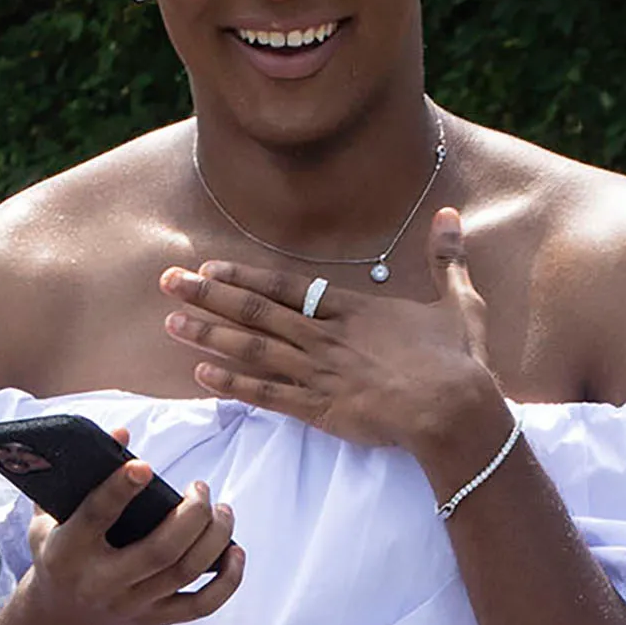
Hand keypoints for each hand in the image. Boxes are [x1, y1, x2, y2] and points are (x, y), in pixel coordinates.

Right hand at [16, 434, 242, 624]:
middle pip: (161, 549)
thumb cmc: (57, 557)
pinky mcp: (154, 620)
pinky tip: (235, 552)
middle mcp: (101, 582)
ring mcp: (131, 605)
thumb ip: (78, 477)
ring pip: (186, 571)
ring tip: (223, 511)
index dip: (121, 488)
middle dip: (192, 513)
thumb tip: (123, 433)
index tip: (145, 465)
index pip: (96, 516)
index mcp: (68, 550)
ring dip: (215, 536)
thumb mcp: (47, 519)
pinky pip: (202, 605)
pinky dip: (227, 579)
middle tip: (200, 488)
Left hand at [160, 208, 496, 449]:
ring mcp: (319, 373)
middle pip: (256, 311)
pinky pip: (267, 394)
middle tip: (167, 282)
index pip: (287, 287)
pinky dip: (233, 384)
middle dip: (208, 295)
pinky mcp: (319, 409)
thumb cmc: (458, 359)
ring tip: (171, 323)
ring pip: (252, 348)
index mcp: (354, 309)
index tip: (210, 267)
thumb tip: (449, 214)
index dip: (244, 276)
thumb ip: (447, 258)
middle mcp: (326, 336)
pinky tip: (201, 374)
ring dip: (208, 334)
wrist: (454, 409)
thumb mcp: (458, 301)